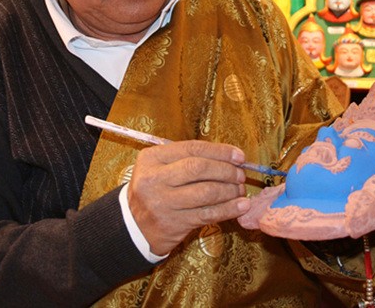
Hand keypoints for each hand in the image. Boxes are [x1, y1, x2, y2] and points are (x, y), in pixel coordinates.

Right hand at [127, 140, 250, 255]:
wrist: (133, 225)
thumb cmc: (154, 190)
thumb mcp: (159, 167)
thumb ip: (187, 158)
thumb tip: (230, 156)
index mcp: (151, 159)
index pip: (192, 149)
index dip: (220, 151)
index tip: (239, 156)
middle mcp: (154, 179)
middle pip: (199, 169)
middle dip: (226, 170)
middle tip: (240, 175)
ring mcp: (163, 203)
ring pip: (206, 192)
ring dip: (230, 190)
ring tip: (240, 189)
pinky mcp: (174, 224)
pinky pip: (207, 214)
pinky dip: (229, 209)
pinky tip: (241, 206)